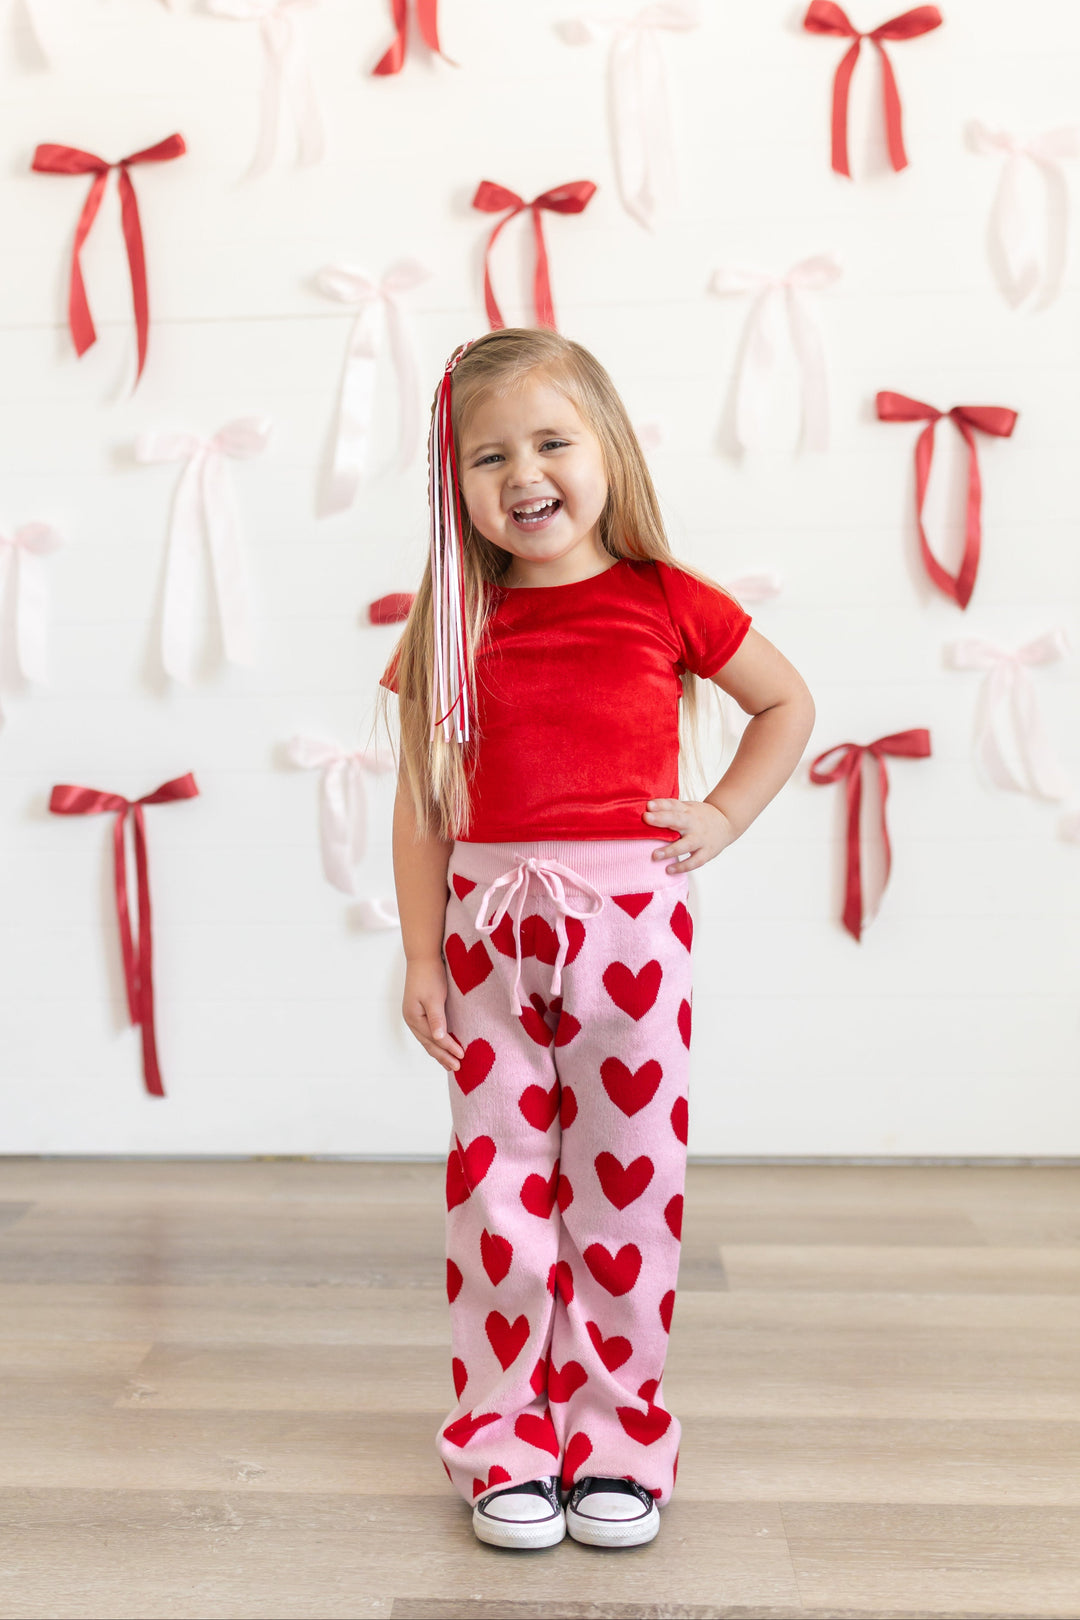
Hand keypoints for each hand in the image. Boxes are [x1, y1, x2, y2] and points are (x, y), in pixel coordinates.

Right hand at [402, 957, 465, 1072]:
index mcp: (413, 1017)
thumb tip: (438, 1038)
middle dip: (443, 1056)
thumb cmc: (430, 974)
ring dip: (439, 1052)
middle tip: (457, 1068)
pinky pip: (428, 1032)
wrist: (423, 957)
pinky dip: (436, 1042)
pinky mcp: (419, 1011)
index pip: (434, 1038)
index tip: (462, 1057)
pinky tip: (443, 1046)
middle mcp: (411, 1019)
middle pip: (428, 1043)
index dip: (448, 1049)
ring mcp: (414, 1016)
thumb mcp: (434, 997)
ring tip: (450, 1064)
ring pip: (427, 1040)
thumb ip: (437, 1018)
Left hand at [642, 799, 737, 873]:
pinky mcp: (707, 852)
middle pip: (677, 820)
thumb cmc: (699, 816)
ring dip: (671, 850)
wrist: (728, 821)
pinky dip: (682, 867)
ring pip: (686, 845)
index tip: (648, 806)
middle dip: (662, 819)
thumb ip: (669, 808)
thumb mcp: (687, 808)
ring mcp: (701, 839)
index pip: (673, 805)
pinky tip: (669, 869)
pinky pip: (695, 861)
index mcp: (687, 810)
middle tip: (646, 818)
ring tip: (655, 855)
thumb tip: (647, 807)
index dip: (660, 805)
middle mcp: (693, 823)